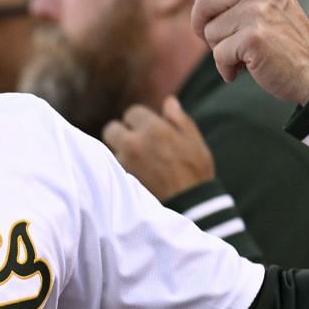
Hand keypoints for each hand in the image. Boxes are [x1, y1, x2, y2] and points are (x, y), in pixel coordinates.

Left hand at [103, 97, 217, 201]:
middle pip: (111, 129)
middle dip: (121, 133)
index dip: (140, 120)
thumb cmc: (196, 172)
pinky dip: (122, 168)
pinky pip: (115, 168)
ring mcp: (126, 163)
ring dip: (121, 152)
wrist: (191, 207)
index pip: (132, 113)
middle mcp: (135, 143)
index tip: (148, 128)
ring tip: (139, 161)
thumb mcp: (195, 141)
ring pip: (112, 150)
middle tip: (135, 142)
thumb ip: (179, 119)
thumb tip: (169, 101)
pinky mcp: (122, 180)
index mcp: (154, 129)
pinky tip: (137, 174)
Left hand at [183, 0, 308, 101]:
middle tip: (229, 42)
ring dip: (221, 51)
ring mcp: (259, 11)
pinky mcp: (255, 37)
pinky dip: (226, 68)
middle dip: (206, 27)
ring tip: (248, 54)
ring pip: (209, 31)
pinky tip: (246, 68)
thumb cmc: (284, 42)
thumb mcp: (261, 8)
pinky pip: (218, 53)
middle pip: (204, 1)